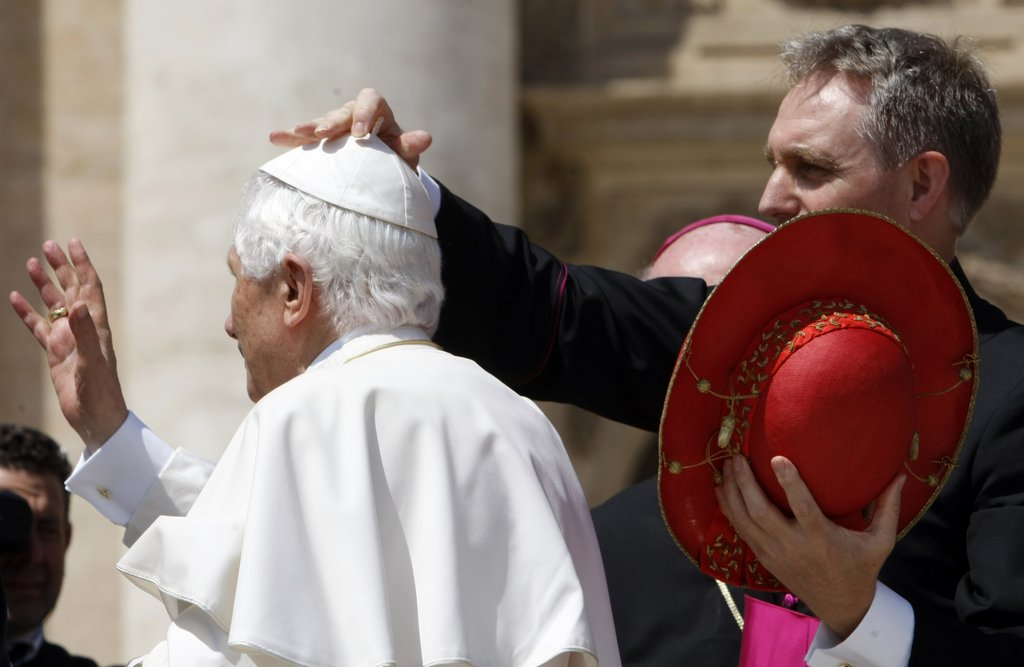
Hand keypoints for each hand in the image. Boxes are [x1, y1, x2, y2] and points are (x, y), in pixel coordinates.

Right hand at [8, 239, 127, 450]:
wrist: (96, 419)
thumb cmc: (100, 393)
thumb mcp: (92, 362)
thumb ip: (85, 334)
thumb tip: (78, 305)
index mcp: (97, 326)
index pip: (89, 287)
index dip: (82, 264)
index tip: (72, 243)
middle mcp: (83, 329)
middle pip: (71, 290)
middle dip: (62, 267)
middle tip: (48, 245)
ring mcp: (68, 340)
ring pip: (53, 306)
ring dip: (43, 285)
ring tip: (31, 263)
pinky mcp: (55, 354)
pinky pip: (39, 328)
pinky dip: (28, 313)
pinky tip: (16, 298)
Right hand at [269, 87, 432, 169]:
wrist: (383, 173)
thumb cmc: (397, 160)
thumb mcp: (404, 154)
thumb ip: (409, 145)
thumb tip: (425, 138)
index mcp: (377, 111)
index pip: (370, 100)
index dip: (364, 112)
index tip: (360, 134)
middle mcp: (354, 114)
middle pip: (341, 111)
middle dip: (332, 121)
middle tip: (325, 133)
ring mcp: (335, 126)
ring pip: (321, 123)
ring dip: (308, 128)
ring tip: (297, 132)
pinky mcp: (321, 140)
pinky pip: (305, 138)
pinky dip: (292, 139)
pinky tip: (275, 138)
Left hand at [715, 454, 905, 637]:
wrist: (841, 605)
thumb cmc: (862, 567)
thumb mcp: (881, 541)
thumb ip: (889, 508)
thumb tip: (901, 474)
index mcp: (821, 538)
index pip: (803, 508)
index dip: (790, 483)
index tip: (777, 458)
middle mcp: (793, 545)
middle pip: (761, 513)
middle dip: (745, 483)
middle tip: (737, 456)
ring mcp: (775, 553)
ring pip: (744, 521)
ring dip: (732, 492)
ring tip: (727, 465)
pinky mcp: (764, 558)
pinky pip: (740, 530)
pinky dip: (728, 509)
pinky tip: (721, 488)